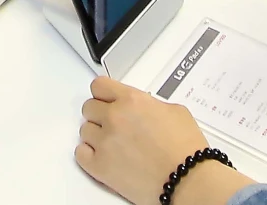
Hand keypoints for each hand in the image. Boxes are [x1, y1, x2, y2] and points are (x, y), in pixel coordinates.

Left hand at [75, 77, 246, 204]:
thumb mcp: (175, 111)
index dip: (104, 93)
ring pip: (84, 130)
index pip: (99, 86)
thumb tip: (143, 108)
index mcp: (132, 100)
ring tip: (112, 142)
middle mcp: (114, 118)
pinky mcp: (100, 166)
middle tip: (112, 123)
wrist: (187, 180)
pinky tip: (102, 155)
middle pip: (89, 107)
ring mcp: (105, 142)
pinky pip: (80, 153)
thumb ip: (150, 104)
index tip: (105, 98)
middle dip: (100, 114)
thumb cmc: (186, 150)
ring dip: (96, 134)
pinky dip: (88, 154)